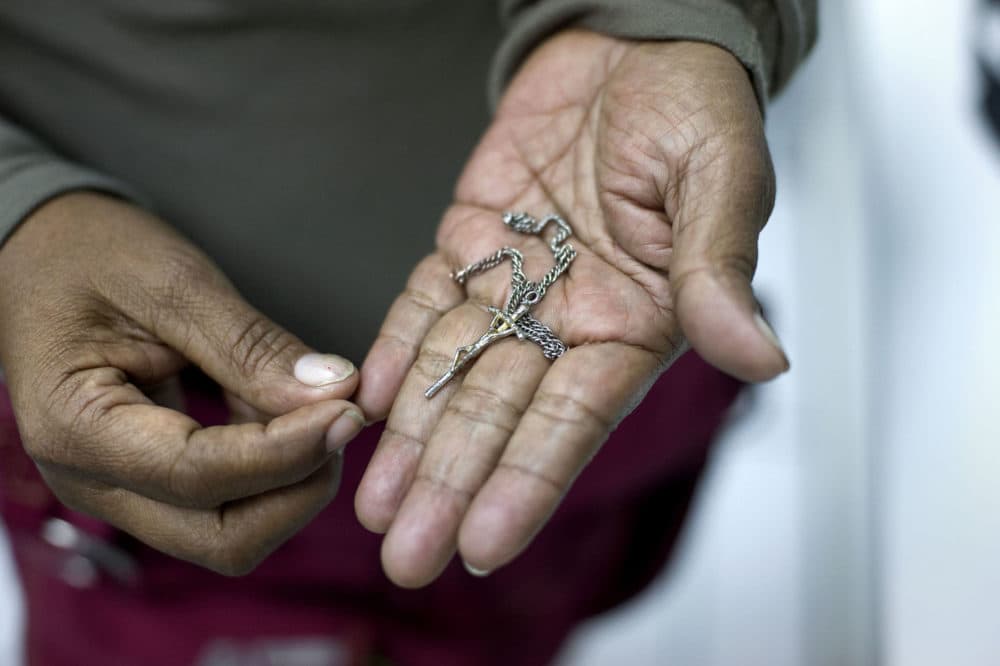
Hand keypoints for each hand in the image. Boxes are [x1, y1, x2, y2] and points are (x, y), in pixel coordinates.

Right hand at [0, 193, 364, 574]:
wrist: (42, 254)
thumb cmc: (90, 254)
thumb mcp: (172, 283)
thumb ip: (250, 346)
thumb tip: (334, 393)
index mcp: (76, 428)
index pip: (200, 475)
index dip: (287, 452)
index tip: (350, 411)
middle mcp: (94, 481)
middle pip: (222, 538)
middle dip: (298, 489)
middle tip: (343, 417)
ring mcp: (122, 490)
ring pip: (232, 533)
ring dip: (293, 483)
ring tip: (322, 407)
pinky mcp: (153, 481)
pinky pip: (228, 503)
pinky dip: (276, 469)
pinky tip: (292, 411)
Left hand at [354, 32, 787, 586]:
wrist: (634, 45)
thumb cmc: (693, 108)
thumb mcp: (721, 181)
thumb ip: (718, 272)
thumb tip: (758, 357)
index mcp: (637, 324)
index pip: (575, 420)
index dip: (528, 481)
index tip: (482, 543)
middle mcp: (570, 321)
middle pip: (500, 415)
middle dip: (451, 484)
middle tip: (404, 555)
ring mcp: (515, 285)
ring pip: (455, 373)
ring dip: (413, 440)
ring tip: (372, 507)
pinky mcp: (470, 243)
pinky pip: (426, 303)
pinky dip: (398, 349)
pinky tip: (371, 401)